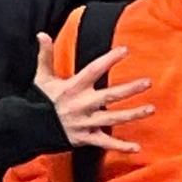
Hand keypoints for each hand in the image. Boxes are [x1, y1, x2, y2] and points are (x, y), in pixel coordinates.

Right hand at [34, 31, 150, 152]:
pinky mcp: (86, 138)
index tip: (125, 50)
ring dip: (132, 115)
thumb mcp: (42, 77)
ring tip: (151, 109)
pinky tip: (137, 148)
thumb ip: (45, 56)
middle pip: (109, 96)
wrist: (30, 128)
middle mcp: (81, 105)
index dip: (109, 60)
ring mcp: (85, 123)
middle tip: (148, 82)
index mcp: (73, 88)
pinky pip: (105, 143)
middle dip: (129, 89)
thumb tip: (42, 34)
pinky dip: (120, 147)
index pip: (94, 70)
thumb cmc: (40, 101)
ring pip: (112, 119)